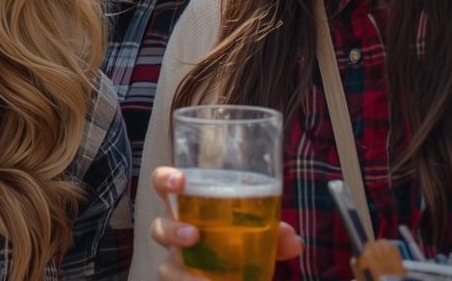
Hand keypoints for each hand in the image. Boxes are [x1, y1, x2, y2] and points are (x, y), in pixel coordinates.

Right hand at [149, 166, 301, 280]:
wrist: (238, 274)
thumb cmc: (238, 242)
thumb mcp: (261, 235)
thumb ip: (276, 235)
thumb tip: (293, 240)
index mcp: (189, 208)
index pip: (165, 187)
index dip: (164, 179)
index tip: (180, 180)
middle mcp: (176, 233)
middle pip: (158, 227)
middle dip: (171, 230)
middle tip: (193, 235)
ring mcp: (177, 263)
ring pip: (166, 267)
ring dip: (182, 273)